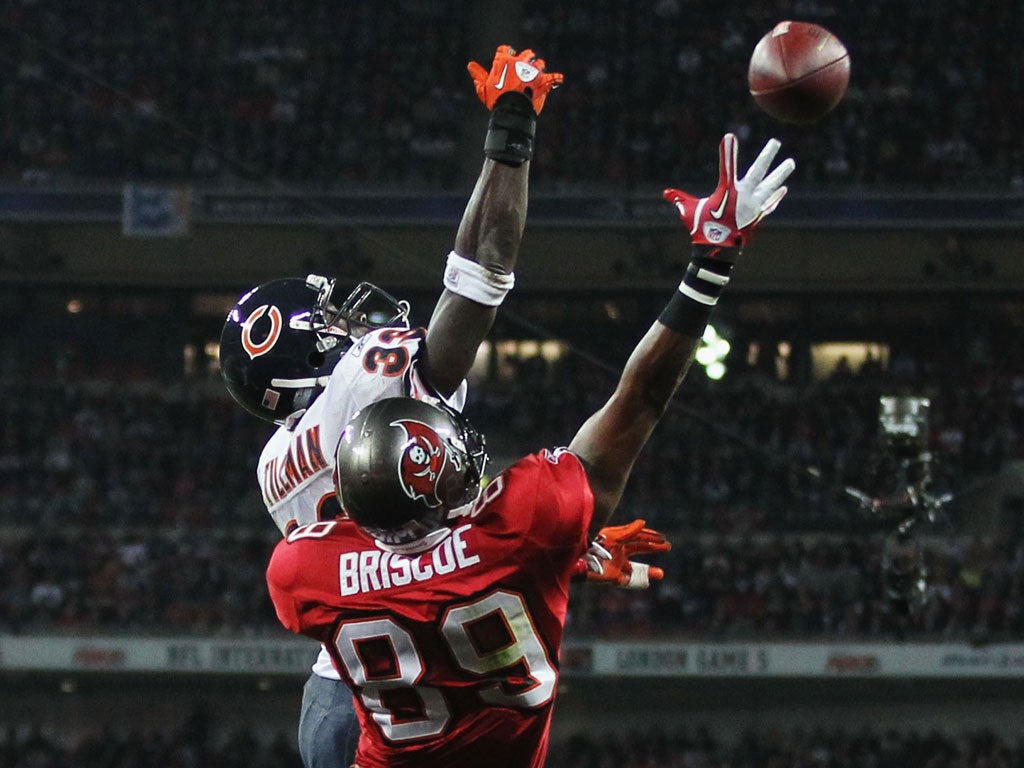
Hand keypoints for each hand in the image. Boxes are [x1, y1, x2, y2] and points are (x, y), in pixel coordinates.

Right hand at [467, 45, 562, 114]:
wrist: (513, 109)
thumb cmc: (496, 99)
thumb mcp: (484, 88)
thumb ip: (478, 75)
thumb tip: (470, 65)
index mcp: (504, 61)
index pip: (505, 49)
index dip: (505, 52)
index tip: (506, 56)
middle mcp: (520, 62)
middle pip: (526, 54)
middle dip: (526, 57)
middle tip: (525, 62)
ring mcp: (532, 71)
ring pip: (539, 64)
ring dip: (538, 66)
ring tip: (537, 72)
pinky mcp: (543, 81)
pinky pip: (553, 78)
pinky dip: (555, 79)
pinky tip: (558, 79)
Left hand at [573, 519, 670, 589]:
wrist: (581, 564)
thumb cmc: (596, 548)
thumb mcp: (614, 537)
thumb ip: (628, 531)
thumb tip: (643, 522)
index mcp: (619, 540)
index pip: (638, 536)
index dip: (651, 536)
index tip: (662, 538)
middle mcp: (619, 551)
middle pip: (640, 548)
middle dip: (654, 548)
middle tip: (668, 546)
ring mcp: (618, 564)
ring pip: (637, 567)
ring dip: (649, 570)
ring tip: (661, 573)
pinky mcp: (615, 577)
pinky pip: (629, 580)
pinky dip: (638, 581)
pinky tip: (646, 582)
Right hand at [664, 133, 794, 248]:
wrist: (718, 251)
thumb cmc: (702, 229)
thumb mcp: (689, 211)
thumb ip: (680, 199)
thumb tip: (666, 194)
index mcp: (727, 192)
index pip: (727, 167)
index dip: (728, 152)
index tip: (730, 136)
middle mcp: (744, 196)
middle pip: (759, 172)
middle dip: (767, 155)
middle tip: (776, 142)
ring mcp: (754, 206)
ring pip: (770, 186)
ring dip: (781, 174)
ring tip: (791, 162)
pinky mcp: (758, 217)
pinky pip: (769, 204)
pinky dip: (776, 197)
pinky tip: (783, 189)